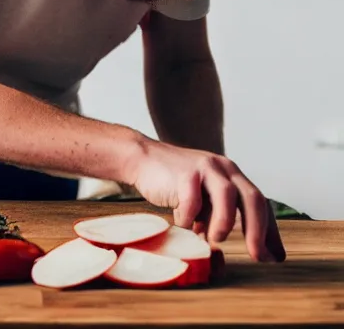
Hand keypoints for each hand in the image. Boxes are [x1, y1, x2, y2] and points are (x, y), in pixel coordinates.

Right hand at [130, 139, 285, 262]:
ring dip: (225, 223)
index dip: (269, 231)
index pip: (260, 203)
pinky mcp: (185, 172)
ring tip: (215, 239)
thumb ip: (212, 217)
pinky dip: (189, 217)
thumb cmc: (172, 182)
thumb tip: (219, 253)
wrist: (142, 159)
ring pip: (228, 195)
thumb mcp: (200, 199)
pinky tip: (181, 223)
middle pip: (252, 198)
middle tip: (258, 256)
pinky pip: (193, 200)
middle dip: (258, 231)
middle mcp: (223, 168)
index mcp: (231, 175)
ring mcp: (205, 168)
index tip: (273, 257)